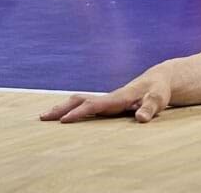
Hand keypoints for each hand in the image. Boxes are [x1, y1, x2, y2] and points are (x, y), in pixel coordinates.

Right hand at [40, 77, 171, 123]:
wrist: (159, 79)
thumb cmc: (159, 90)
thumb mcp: (158, 99)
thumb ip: (150, 108)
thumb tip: (140, 118)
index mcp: (119, 97)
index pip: (95, 105)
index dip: (80, 112)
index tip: (63, 120)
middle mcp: (109, 97)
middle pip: (81, 99)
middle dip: (62, 108)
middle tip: (42, 118)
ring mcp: (107, 99)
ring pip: (80, 100)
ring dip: (63, 107)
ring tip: (44, 117)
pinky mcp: (107, 103)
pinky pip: (86, 105)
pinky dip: (71, 109)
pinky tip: (62, 116)